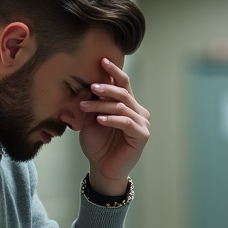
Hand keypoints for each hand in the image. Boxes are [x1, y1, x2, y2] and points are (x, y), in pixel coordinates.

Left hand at [79, 58, 150, 193]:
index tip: (101, 60)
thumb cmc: (98, 144)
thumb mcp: (92, 118)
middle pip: (123, 92)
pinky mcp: (142, 136)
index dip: (113, 71)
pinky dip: (112, 119)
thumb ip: (94, 102)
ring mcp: (142, 123)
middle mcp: (138, 111)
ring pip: (122, 107)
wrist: (103, 167)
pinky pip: (126, 122)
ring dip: (102, 106)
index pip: (123, 83)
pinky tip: (99, 120)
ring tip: (85, 107)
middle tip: (91, 87)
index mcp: (128, 104)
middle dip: (106, 88)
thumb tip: (88, 83)